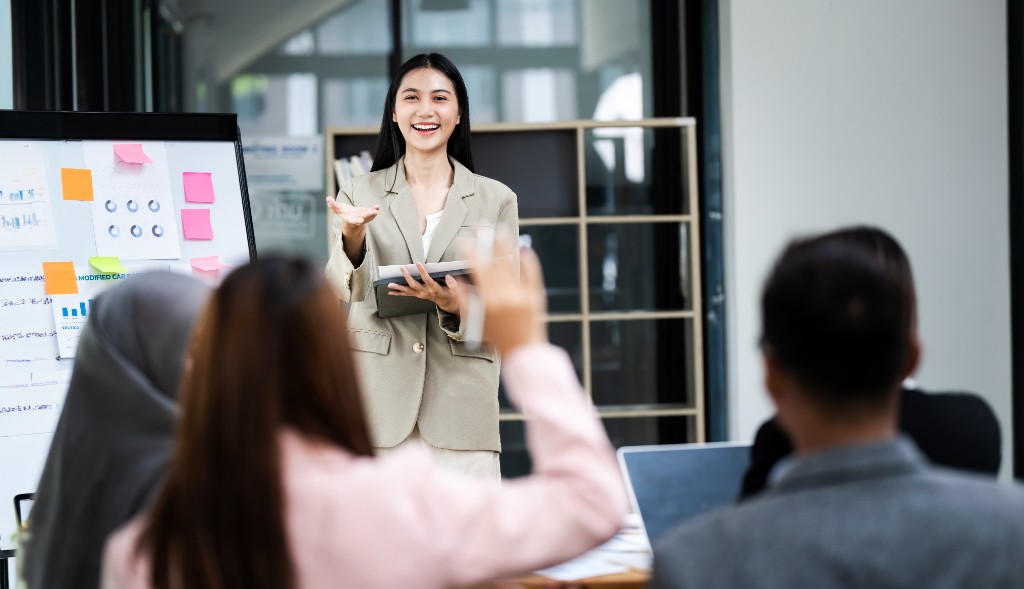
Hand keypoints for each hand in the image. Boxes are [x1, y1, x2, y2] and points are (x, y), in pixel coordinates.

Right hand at [327, 197, 379, 263]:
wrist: (351, 215)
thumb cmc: (343, 212)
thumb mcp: (337, 209)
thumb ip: (332, 204)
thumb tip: (327, 198)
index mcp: (350, 219)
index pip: (353, 221)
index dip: (356, 220)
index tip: (360, 220)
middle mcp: (358, 219)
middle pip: (362, 219)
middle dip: (366, 216)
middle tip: (369, 213)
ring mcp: (364, 217)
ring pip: (369, 217)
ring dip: (372, 214)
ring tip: (375, 210)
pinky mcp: (368, 213)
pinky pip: (373, 212)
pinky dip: (375, 209)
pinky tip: (377, 206)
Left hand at [387, 262, 460, 313]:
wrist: (448, 303)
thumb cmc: (451, 294)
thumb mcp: (456, 290)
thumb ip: (452, 283)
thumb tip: (448, 276)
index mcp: (434, 289)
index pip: (427, 280)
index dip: (422, 272)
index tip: (418, 263)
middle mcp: (425, 292)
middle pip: (414, 285)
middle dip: (407, 277)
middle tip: (402, 269)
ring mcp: (420, 295)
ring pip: (407, 291)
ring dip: (398, 287)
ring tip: (389, 284)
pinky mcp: (418, 295)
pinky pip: (406, 294)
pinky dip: (398, 293)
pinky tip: (391, 292)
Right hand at [456, 237, 545, 355]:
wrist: (524, 352)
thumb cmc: (498, 339)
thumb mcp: (478, 321)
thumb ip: (466, 300)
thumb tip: (455, 280)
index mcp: (489, 302)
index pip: (477, 271)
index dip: (470, 254)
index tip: (464, 241)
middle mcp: (505, 296)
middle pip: (495, 264)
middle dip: (486, 244)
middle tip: (482, 229)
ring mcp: (522, 296)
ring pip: (512, 266)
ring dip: (506, 247)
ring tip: (501, 232)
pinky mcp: (536, 296)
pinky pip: (531, 274)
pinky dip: (527, 260)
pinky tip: (523, 249)